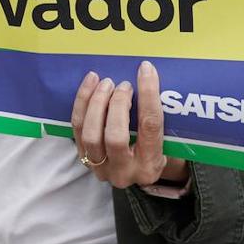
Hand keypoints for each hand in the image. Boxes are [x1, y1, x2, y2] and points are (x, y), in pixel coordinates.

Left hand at [71, 61, 187, 188]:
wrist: (135, 173)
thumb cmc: (153, 149)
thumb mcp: (165, 140)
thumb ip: (155, 115)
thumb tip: (148, 75)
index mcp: (151, 165)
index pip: (150, 127)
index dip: (148, 95)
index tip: (145, 70)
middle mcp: (125, 172)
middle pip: (115, 135)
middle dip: (117, 103)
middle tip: (123, 84)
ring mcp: (101, 168)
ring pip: (91, 134)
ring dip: (96, 102)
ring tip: (105, 82)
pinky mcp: (83, 159)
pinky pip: (77, 128)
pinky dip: (82, 104)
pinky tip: (90, 85)